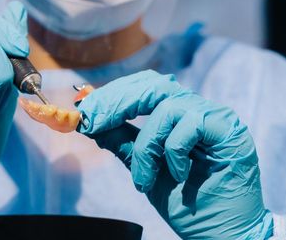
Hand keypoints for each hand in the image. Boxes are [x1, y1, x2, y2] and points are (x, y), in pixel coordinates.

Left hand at [77, 70, 273, 238]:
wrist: (218, 233)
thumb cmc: (185, 202)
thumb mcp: (142, 167)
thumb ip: (121, 141)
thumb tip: (89, 120)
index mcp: (176, 114)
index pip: (141, 88)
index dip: (111, 95)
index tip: (83, 110)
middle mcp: (195, 109)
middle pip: (152, 85)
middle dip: (116, 102)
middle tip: (92, 122)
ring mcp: (214, 117)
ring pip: (165, 106)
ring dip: (147, 145)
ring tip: (144, 177)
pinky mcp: (228, 129)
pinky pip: (189, 124)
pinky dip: (173, 150)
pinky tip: (178, 174)